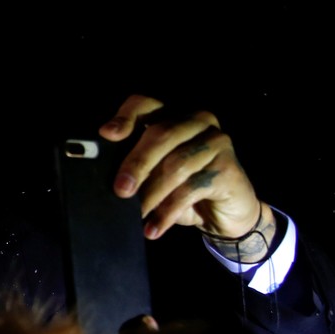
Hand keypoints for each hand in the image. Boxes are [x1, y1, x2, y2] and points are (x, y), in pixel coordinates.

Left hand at [100, 95, 274, 254]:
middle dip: (136, 164)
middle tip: (120, 190)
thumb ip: (136, 167)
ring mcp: (216, 141)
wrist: (226, 214)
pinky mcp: (228, 167)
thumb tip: (109, 179)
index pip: (145, 105)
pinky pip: (191, 189)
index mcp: (173, 116)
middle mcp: (197, 121)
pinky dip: (168, 212)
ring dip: (151, 194)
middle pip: (160, 135)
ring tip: (136, 216)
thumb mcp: (156, 176)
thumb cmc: (183, 190)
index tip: (106, 135)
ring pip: (176, 165)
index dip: (125, 117)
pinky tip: (153, 228)